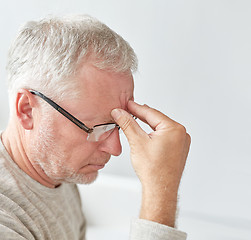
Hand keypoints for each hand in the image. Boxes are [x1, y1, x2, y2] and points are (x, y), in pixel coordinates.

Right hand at [111, 101, 190, 226]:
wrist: (160, 189)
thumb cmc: (153, 170)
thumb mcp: (137, 141)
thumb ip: (128, 124)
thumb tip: (119, 112)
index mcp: (174, 129)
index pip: (151, 113)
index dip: (136, 108)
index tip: (126, 104)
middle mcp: (181, 134)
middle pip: (157, 119)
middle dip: (141, 116)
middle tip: (128, 111)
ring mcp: (181, 143)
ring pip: (160, 128)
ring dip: (147, 124)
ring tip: (135, 120)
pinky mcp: (178, 150)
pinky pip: (165, 136)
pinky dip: (154, 133)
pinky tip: (146, 134)